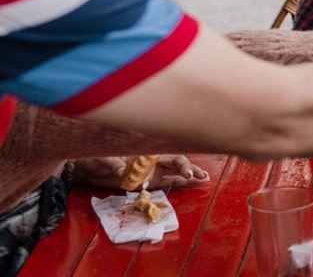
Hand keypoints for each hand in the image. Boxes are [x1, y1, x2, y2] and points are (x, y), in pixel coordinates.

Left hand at [72, 155, 209, 190]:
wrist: (85, 168)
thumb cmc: (94, 158)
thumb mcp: (103, 159)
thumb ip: (115, 164)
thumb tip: (123, 172)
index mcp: (145, 151)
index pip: (168, 155)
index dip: (180, 163)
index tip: (185, 173)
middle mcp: (151, 159)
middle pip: (177, 162)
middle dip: (190, 168)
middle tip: (202, 177)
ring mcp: (151, 170)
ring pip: (175, 171)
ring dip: (189, 175)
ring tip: (205, 178)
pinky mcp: (147, 180)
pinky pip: (166, 181)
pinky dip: (179, 183)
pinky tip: (192, 183)